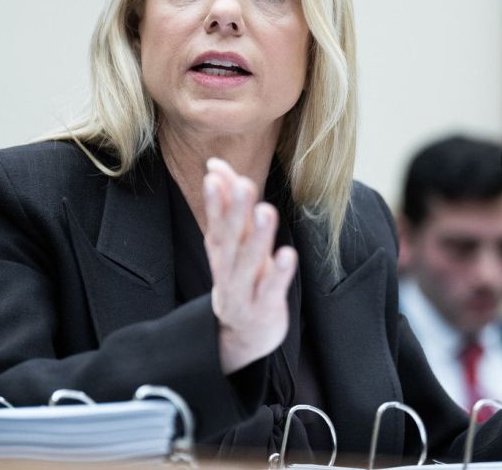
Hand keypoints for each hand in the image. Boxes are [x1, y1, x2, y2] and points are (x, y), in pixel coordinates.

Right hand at [203, 158, 297, 373]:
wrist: (242, 336)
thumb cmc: (242, 277)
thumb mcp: (232, 242)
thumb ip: (227, 204)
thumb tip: (215, 164)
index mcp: (221, 252)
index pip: (216, 222)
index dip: (215, 201)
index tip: (213, 174)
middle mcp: (229, 270)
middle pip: (231, 239)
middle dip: (236, 212)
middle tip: (245, 185)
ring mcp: (245, 291)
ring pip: (249, 263)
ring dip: (258, 238)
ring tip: (266, 210)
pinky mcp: (265, 308)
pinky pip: (272, 290)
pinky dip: (278, 273)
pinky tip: (288, 254)